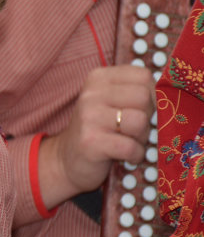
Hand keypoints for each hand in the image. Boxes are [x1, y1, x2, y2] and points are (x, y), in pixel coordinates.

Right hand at [38, 64, 154, 208]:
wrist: (67, 159)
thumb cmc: (100, 129)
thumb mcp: (113, 102)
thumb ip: (136, 92)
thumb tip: (169, 96)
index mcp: (98, 78)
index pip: (144, 76)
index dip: (154, 96)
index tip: (142, 110)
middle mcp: (91, 93)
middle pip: (144, 97)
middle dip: (148, 118)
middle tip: (134, 130)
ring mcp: (88, 116)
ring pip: (139, 121)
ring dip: (142, 138)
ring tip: (129, 142)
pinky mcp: (90, 141)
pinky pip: (131, 147)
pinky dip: (135, 155)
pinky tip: (126, 156)